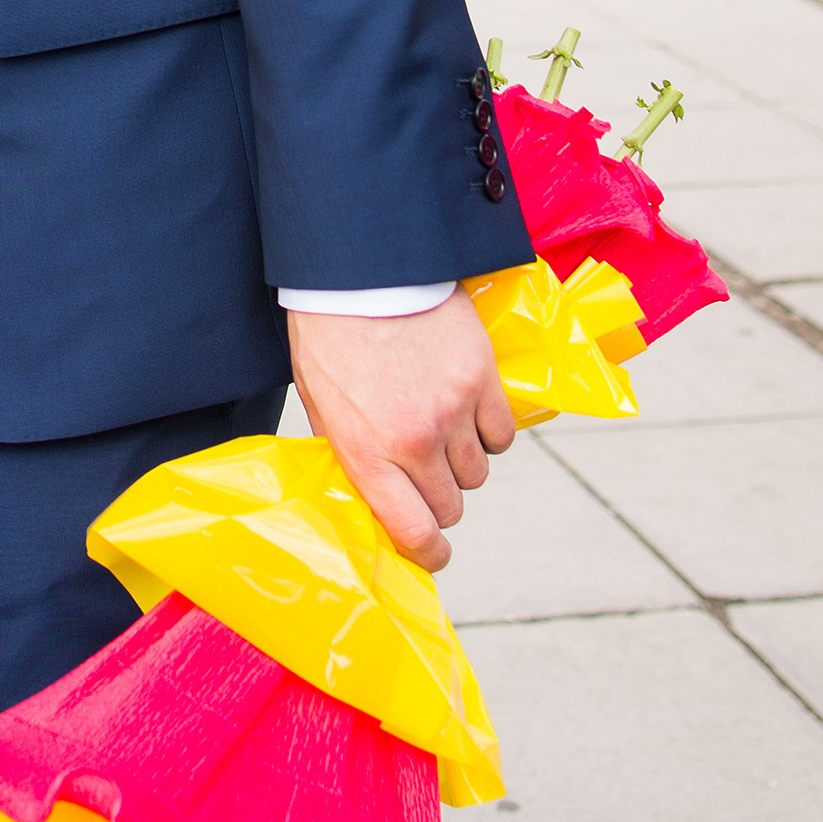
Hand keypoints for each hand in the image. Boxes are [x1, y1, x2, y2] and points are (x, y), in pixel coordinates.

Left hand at [286, 291, 514, 571]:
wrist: (360, 269)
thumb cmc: (329, 334)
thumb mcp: (320, 403)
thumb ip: (348, 452)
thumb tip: (372, 494)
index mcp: (367, 454)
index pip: (415, 533)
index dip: (428, 553)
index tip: (433, 553)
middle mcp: (415, 442)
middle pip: (452, 506)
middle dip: (439, 498)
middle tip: (425, 473)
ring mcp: (454, 412)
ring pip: (479, 473)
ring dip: (463, 462)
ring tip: (442, 430)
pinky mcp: (483, 380)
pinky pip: (502, 435)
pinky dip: (489, 431)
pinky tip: (466, 410)